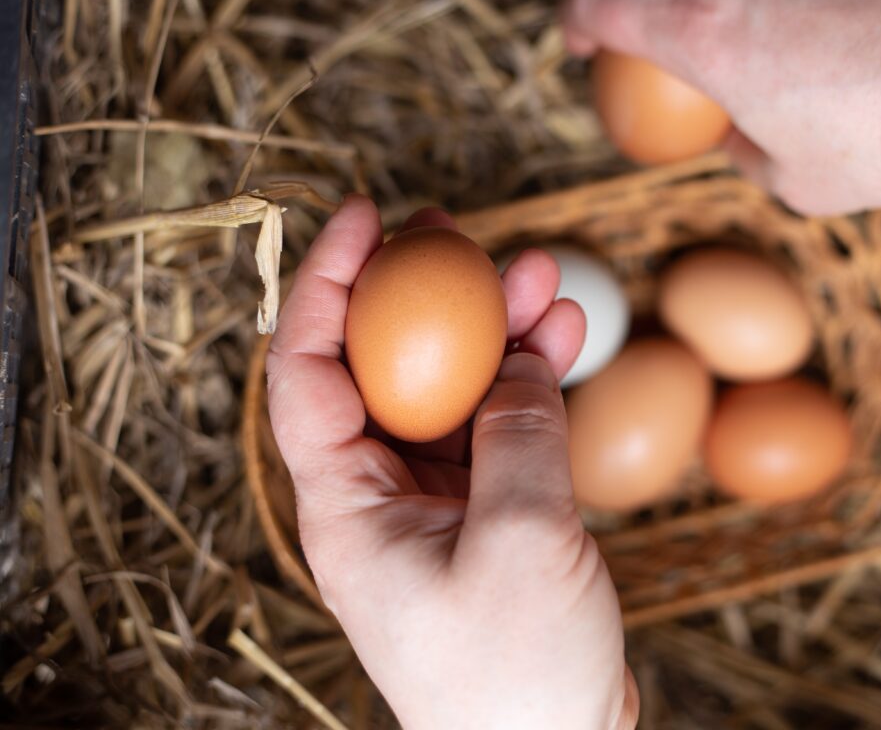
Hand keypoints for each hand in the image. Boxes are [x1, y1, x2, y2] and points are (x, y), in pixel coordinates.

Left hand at [266, 195, 638, 729]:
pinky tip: (565, 336)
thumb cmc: (516, 674)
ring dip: (494, 330)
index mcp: (347, 506)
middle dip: (417, 292)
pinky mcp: (488, 512)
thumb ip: (518, 432)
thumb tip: (516, 353)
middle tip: (455, 228)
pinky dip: (530, 379)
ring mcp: (436, 502)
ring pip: (450, 389)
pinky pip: (499, 425)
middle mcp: (379, 495)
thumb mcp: (522, 539)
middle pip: (380, 367)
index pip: (307, 372)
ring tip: (543, 274)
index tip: (364, 216)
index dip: (324, 284)